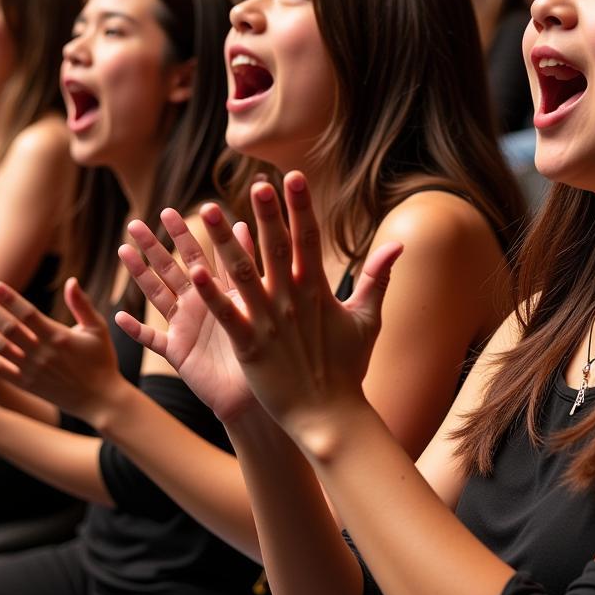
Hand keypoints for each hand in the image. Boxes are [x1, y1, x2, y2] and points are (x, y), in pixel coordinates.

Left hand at [0, 277, 124, 422]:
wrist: (100, 400)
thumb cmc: (101, 360)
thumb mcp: (97, 329)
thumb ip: (82, 304)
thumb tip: (71, 281)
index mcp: (58, 337)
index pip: (27, 313)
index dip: (9, 298)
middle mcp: (41, 353)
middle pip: (8, 327)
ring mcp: (31, 371)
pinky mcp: (26, 385)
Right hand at [114, 210, 259, 422]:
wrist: (262, 390)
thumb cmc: (269, 347)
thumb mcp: (256, 299)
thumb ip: (246, 263)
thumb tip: (243, 223)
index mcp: (218, 290)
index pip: (196, 254)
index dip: (181, 233)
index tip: (166, 211)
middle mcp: (198, 304)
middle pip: (170, 269)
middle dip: (152, 246)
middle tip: (133, 223)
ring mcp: (185, 327)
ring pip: (156, 294)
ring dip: (140, 274)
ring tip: (123, 250)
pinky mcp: (178, 352)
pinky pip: (152, 339)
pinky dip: (135, 329)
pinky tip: (118, 315)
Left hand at [187, 173, 402, 437]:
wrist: (330, 418)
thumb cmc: (347, 370)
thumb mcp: (368, 320)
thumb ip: (378, 278)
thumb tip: (399, 244)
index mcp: (318, 290)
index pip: (309, 238)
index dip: (300, 206)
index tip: (293, 176)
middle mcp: (293, 300)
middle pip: (278, 248)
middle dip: (268, 213)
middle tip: (257, 181)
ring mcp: (270, 323)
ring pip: (244, 273)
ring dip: (225, 241)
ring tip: (208, 211)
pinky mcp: (250, 347)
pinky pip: (228, 315)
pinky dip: (212, 293)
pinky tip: (195, 271)